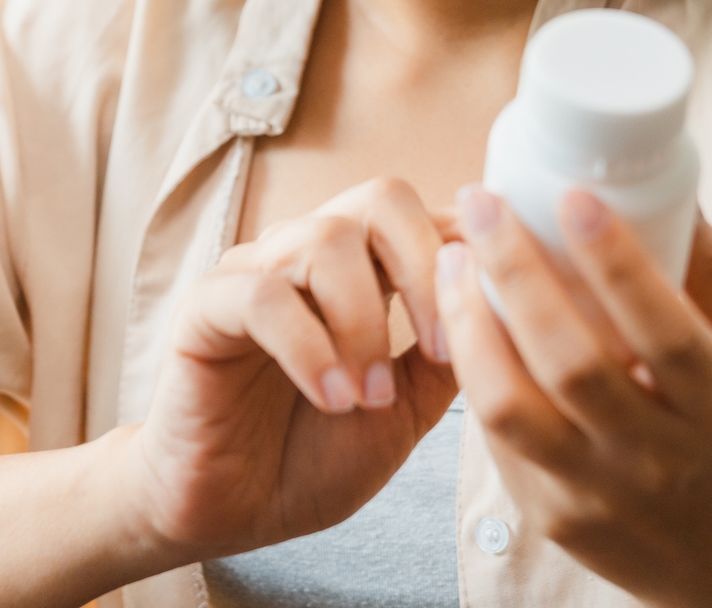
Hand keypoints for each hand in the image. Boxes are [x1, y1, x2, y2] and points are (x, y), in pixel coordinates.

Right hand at [121, 178, 461, 559]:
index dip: (468, 253)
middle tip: (440, 349)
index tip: (498, 317)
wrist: (227, 513)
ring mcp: (253, 273)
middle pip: (380, 198)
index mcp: (361, 270)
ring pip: (325, 240)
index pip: (425, 216)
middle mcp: (306, 255)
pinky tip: (331, 398)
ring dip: (365, 322)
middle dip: (425, 267)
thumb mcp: (405, 410)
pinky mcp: (204, 308)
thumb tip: (506, 303)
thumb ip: (447, 354)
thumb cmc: (310, 457)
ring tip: (372, 397)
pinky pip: (262, 294)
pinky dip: (310, 347)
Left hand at [435, 187, 711, 607]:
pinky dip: (473, 371)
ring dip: (471, 323)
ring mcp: (597, 493)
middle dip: (517, 271)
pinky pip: (497, 438)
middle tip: (482, 201)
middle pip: (571, 362)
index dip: (615, 262)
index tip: (572, 195)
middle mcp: (659, 457)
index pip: (665, 330)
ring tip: (455, 259)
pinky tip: (463, 317)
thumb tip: (669, 178)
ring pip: (510, 407)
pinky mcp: (551, 516)